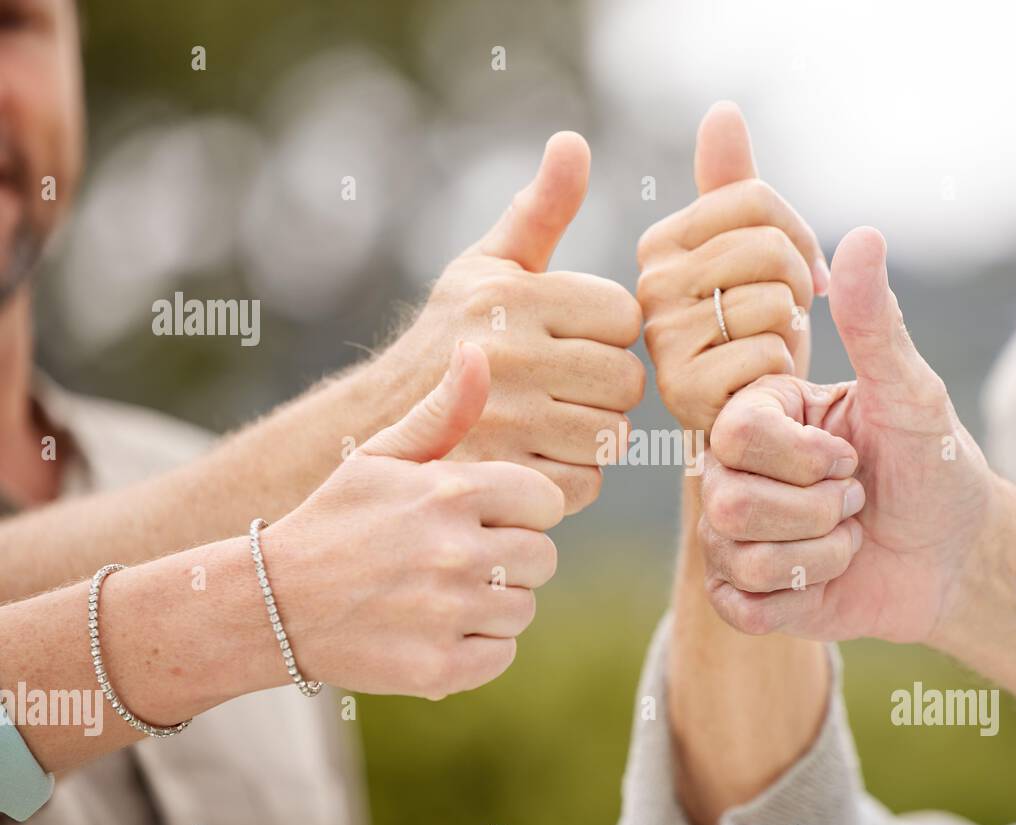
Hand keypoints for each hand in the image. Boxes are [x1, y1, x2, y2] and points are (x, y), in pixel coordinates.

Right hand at [263, 341, 563, 700]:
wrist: (271, 603)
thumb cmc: (336, 521)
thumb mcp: (381, 456)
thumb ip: (443, 411)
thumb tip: (479, 350)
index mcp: (451, 491)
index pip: (546, 502)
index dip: (521, 512)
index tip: (487, 519)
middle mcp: (455, 550)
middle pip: (542, 559)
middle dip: (508, 559)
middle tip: (457, 561)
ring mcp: (447, 612)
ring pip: (523, 608)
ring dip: (492, 605)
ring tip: (439, 595)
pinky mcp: (438, 666)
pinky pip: (502, 655)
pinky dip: (477, 649)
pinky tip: (434, 630)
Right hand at [379, 131, 644, 512]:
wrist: (379, 424)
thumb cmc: (450, 337)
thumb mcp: (487, 266)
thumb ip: (541, 210)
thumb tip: (574, 142)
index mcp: (513, 296)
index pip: (624, 316)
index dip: (606, 332)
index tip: (571, 339)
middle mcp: (508, 355)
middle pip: (626, 381)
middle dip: (605, 387)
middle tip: (566, 387)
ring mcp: (506, 422)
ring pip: (612, 434)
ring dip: (591, 434)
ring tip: (550, 423)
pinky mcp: (504, 477)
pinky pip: (587, 482)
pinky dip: (572, 479)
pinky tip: (537, 459)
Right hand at [637, 102, 827, 433]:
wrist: (760, 438)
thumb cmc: (762, 347)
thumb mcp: (753, 262)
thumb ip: (734, 190)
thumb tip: (722, 114)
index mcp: (662, 245)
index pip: (756, 198)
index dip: (801, 235)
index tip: (804, 272)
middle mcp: (649, 289)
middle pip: (767, 245)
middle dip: (799, 284)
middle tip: (786, 322)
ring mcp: (662, 343)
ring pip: (772, 300)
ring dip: (792, 335)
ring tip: (770, 357)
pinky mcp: (683, 395)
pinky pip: (766, 357)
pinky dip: (784, 377)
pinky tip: (764, 393)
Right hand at [699, 227, 993, 642]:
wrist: (959, 554)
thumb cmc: (936, 464)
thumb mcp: (912, 393)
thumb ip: (876, 323)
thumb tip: (865, 231)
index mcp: (762, 416)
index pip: (733, 434)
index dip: (802, 458)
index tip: (851, 457)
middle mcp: (735, 471)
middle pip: (727, 502)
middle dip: (819, 511)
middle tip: (857, 501)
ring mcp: (735, 535)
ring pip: (737, 556)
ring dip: (821, 553)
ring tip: (850, 537)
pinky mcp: (745, 595)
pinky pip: (740, 606)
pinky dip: (800, 598)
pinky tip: (829, 577)